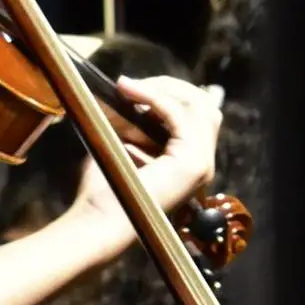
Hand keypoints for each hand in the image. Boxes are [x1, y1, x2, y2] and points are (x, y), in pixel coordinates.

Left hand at [70, 74, 222, 251]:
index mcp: (189, 163)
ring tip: (128, 87)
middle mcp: (202, 164)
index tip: (132, 87)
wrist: (100, 220)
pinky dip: (156, 98)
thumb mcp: (121, 145)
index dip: (167, 96)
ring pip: (199, 106)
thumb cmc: (105, 190)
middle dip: (169, 88)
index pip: (196, 115)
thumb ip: (133, 122)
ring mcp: (201, 164)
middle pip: (204, 106)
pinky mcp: (193, 163)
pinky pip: (181, 115)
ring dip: (161, 89)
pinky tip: (131, 92)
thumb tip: (128, 89)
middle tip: (132, 84)